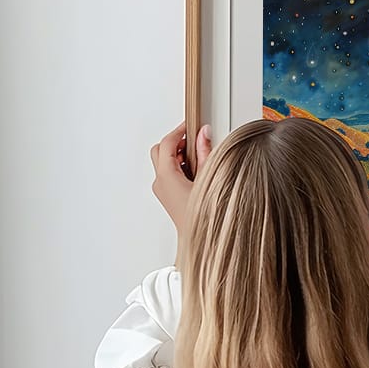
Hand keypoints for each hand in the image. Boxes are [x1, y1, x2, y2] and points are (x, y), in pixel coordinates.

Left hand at [150, 120, 212, 238]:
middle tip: (193, 140)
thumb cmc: (204, 216)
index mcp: (166, 177)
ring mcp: (162, 191)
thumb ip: (205, 152)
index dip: (179, 131)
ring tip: (198, 157)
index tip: (190, 126)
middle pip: (160, 150)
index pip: (167, 143)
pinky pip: (168, 174)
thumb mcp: (209, 178)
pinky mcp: (167, 196)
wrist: (202, 241)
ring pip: (163, 162)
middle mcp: (160, 183)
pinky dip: (179, 166)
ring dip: (178, 155)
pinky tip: (196, 171)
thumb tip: (204, 135)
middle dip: (175, 142)